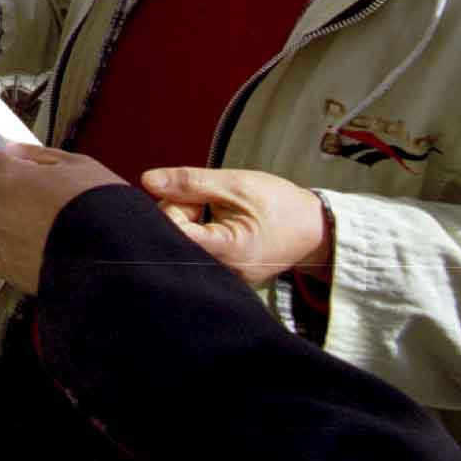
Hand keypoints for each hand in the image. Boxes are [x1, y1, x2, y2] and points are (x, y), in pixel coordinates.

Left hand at [0, 146, 129, 295]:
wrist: (119, 260)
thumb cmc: (106, 209)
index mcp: (15, 180)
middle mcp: (0, 210)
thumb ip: (40, 155)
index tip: (11, 163)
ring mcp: (2, 241)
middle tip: (21, 187)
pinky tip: (10, 242)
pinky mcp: (10, 270)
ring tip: (31, 217)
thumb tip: (15, 150)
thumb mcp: (81, 166)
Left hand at [140, 166, 331, 287]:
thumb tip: (147, 180)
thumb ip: (191, 182)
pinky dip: (195, 236)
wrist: (313, 229)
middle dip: (179, 214)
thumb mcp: (237, 183)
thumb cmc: (279, 205)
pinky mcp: (221, 279)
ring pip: (179, 247)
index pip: (173, 231)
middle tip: (206, 202)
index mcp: (229, 251)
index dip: (173, 206)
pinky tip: (213, 227)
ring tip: (214, 214)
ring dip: (187, 225)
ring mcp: (222, 281)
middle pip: (171, 241)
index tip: (193, 194)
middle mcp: (223, 274)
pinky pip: (191, 254)